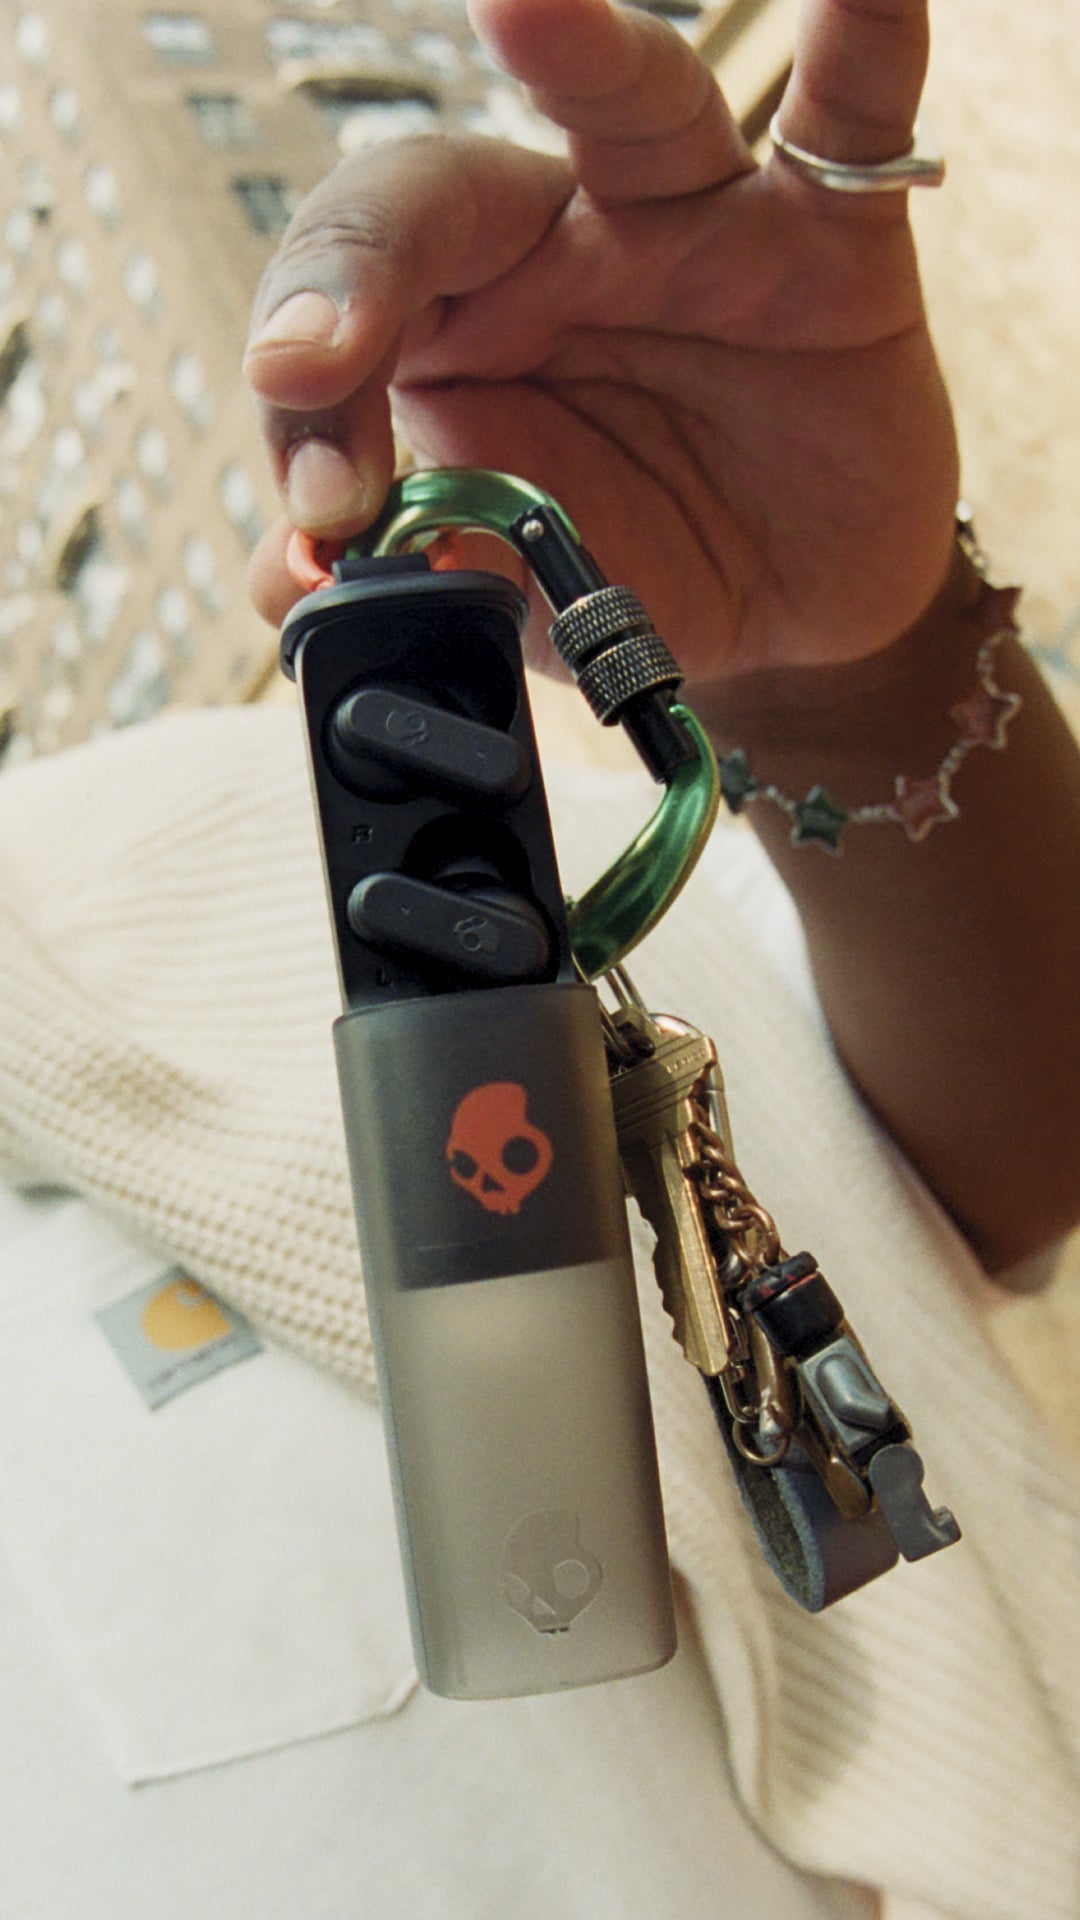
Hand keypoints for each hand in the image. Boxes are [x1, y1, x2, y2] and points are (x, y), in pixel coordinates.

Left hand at [244, 0, 958, 687]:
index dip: (306, 402)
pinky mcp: (831, 242)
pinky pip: (852, 123)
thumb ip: (416, 569)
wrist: (794, 612)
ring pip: (631, 112)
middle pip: (440, 196)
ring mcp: (696, 227)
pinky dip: (865, 42)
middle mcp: (555, 250)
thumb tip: (301, 582)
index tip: (324, 512)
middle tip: (308, 365)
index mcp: (451, 332)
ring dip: (581, 59)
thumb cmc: (639, 569)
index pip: (341, 313)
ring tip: (521, 6)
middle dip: (363, 268)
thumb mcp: (516, 594)